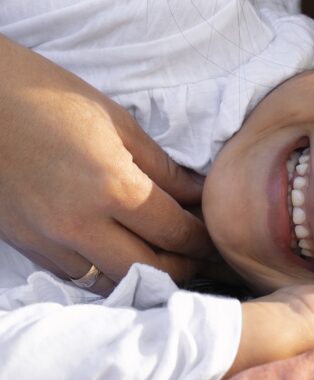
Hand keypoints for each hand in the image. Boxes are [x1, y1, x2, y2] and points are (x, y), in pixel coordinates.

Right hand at [0, 35, 212, 292]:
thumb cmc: (50, 97)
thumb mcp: (117, 121)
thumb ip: (161, 165)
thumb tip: (198, 192)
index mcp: (112, 187)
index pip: (175, 233)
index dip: (204, 240)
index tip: (222, 239)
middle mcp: (80, 225)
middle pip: (149, 271)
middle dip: (184, 268)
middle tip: (206, 259)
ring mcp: (49, 242)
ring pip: (111, 282)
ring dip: (145, 276)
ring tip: (171, 261)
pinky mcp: (26, 246)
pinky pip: (76, 275)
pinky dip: (105, 271)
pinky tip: (122, 255)